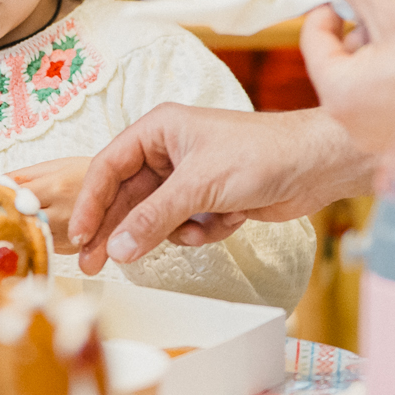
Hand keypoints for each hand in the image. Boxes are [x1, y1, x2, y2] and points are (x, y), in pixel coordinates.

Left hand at [7, 156, 90, 252]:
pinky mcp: (70, 249)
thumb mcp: (55, 165)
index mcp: (56, 187)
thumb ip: (23, 175)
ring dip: (16, 230)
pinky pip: (40, 245)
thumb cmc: (85, 174)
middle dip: (2, 217)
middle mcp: (61, 213)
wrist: (119, 191)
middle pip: (19, 220)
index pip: (15, 197)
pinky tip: (27, 230)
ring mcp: (67, 234)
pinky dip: (31, 238)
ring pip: (28, 236)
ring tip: (6, 222)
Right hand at [66, 105, 371, 274]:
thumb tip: (116, 248)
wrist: (315, 165)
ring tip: (197, 230)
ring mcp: (190, 177)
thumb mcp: (198, 186)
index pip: (109, 167)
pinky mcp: (210, 200)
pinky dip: (204, 231)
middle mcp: (170, 151)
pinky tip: (230, 219)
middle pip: (128, 198)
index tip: (79, 236)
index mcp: (159, 130)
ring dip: (176, 231)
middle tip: (94, 264)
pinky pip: (186, 227)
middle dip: (121, 230)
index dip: (90, 202)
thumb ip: (153, 218)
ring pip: (158, 218)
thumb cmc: (259, 153)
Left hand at [299, 0, 394, 151]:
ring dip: (380, 50)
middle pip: (340, 60)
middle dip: (360, 29)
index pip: (314, 40)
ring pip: (363, 79)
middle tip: (390, 9)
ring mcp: (376, 138)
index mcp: (341, 93)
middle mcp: (351, 123)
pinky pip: (384, 99)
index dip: (328, 7)